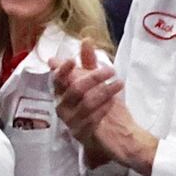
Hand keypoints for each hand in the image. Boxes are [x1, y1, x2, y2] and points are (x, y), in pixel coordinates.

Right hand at [50, 40, 156, 174]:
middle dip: (93, 78)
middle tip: (110, 70)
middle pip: (74, 89)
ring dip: (104, 91)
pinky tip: (113, 101)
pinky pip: (92, 119)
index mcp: (63, 93)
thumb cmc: (102, 106)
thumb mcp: (96, 81)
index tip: (72, 60)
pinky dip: (104, 107)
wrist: (115, 134)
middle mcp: (63, 108)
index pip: (57, 80)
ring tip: (119, 83)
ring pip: (85, 103)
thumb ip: (89, 62)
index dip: (63, 70)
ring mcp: (71, 122)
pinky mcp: (82, 134)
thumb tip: (86, 40)